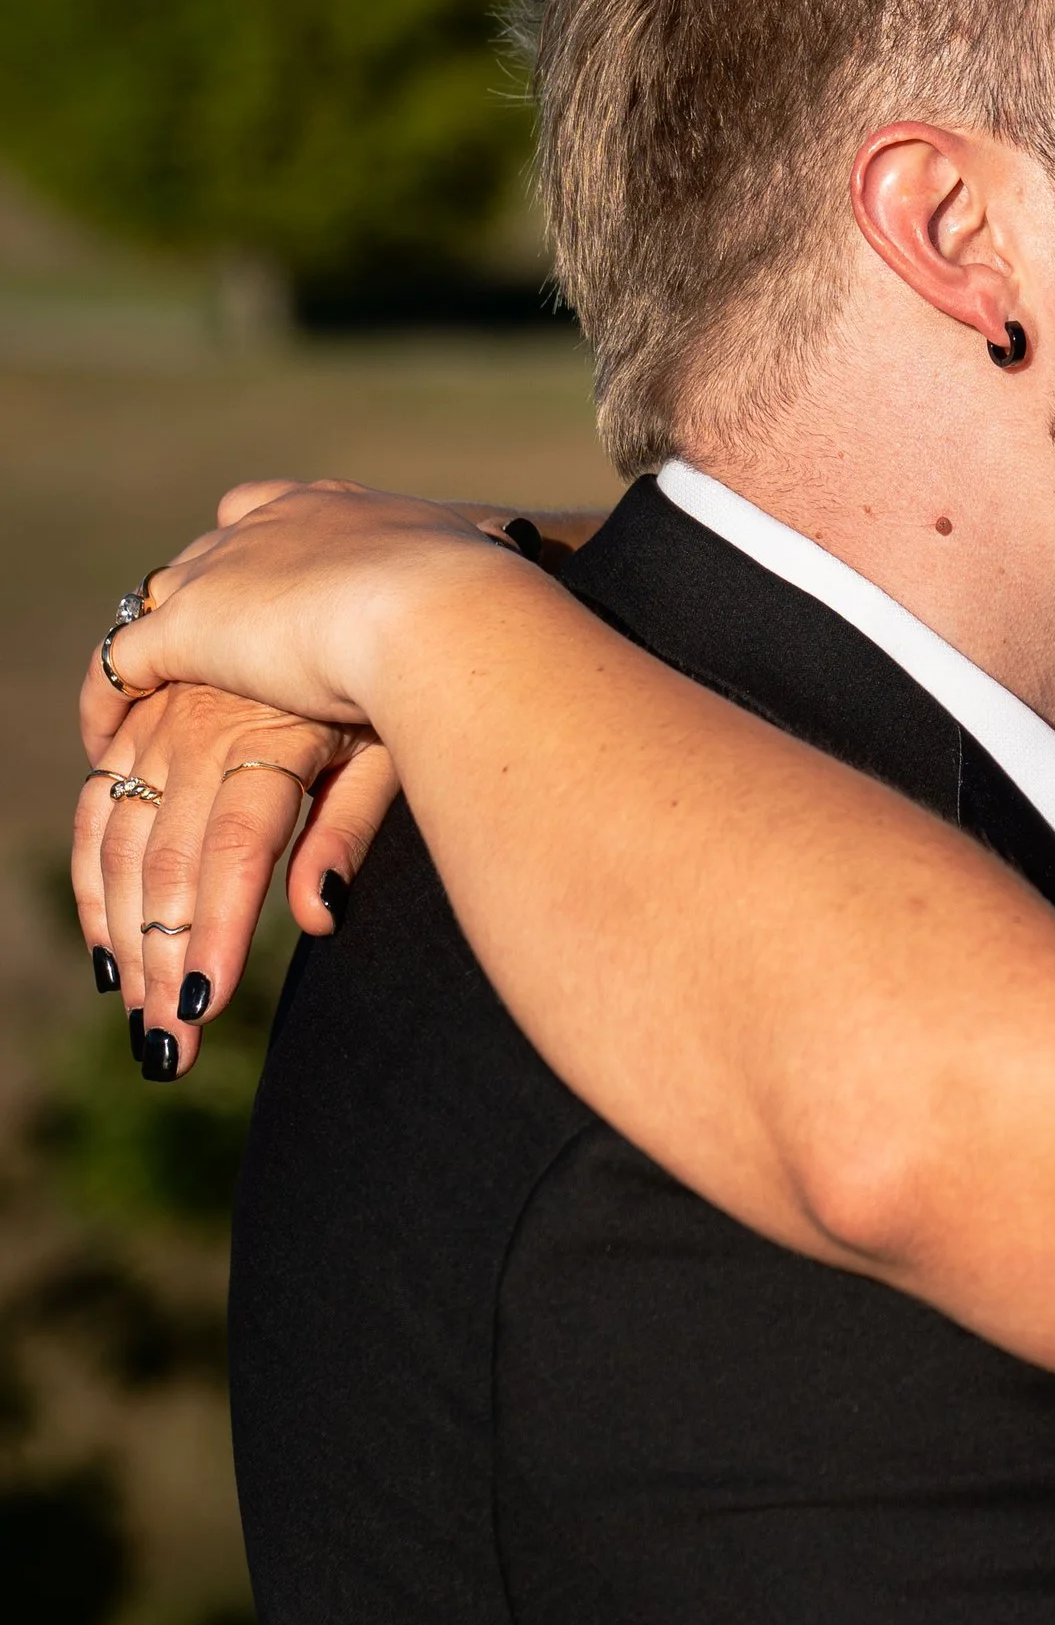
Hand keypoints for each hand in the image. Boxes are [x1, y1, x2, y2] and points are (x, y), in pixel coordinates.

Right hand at [73, 678, 400, 1070]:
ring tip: (138, 1010)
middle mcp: (204, 728)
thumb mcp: (386, 748)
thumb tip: (318, 919)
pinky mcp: (141, 714)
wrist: (359, 579)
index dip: (215, 930)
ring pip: (121, 839)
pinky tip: (105, 940)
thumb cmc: (390, 679)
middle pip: (170, 858)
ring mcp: (164, 717)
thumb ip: (348, 831)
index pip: (235, 851)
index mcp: (269, 737)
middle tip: (170, 1045)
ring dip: (122, 931)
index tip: (205, 1009)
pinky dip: (94, 869)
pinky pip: (98, 798)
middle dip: (165, 958)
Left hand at [80, 477, 522, 770]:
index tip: (271, 584)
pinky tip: (107, 736)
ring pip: (164, 598)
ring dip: (162, 644)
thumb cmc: (481, 604)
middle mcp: (273, 523)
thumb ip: (474, 581)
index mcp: (341, 510)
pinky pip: (122, 660)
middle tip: (210, 647)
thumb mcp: (478, 577)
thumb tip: (524, 580)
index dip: (262, 546)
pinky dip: (108, 696)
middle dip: (206, 592)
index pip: (273, 508)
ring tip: (151, 697)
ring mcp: (226, 570)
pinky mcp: (190, 627)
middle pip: (211, 549)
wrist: (441, 610)